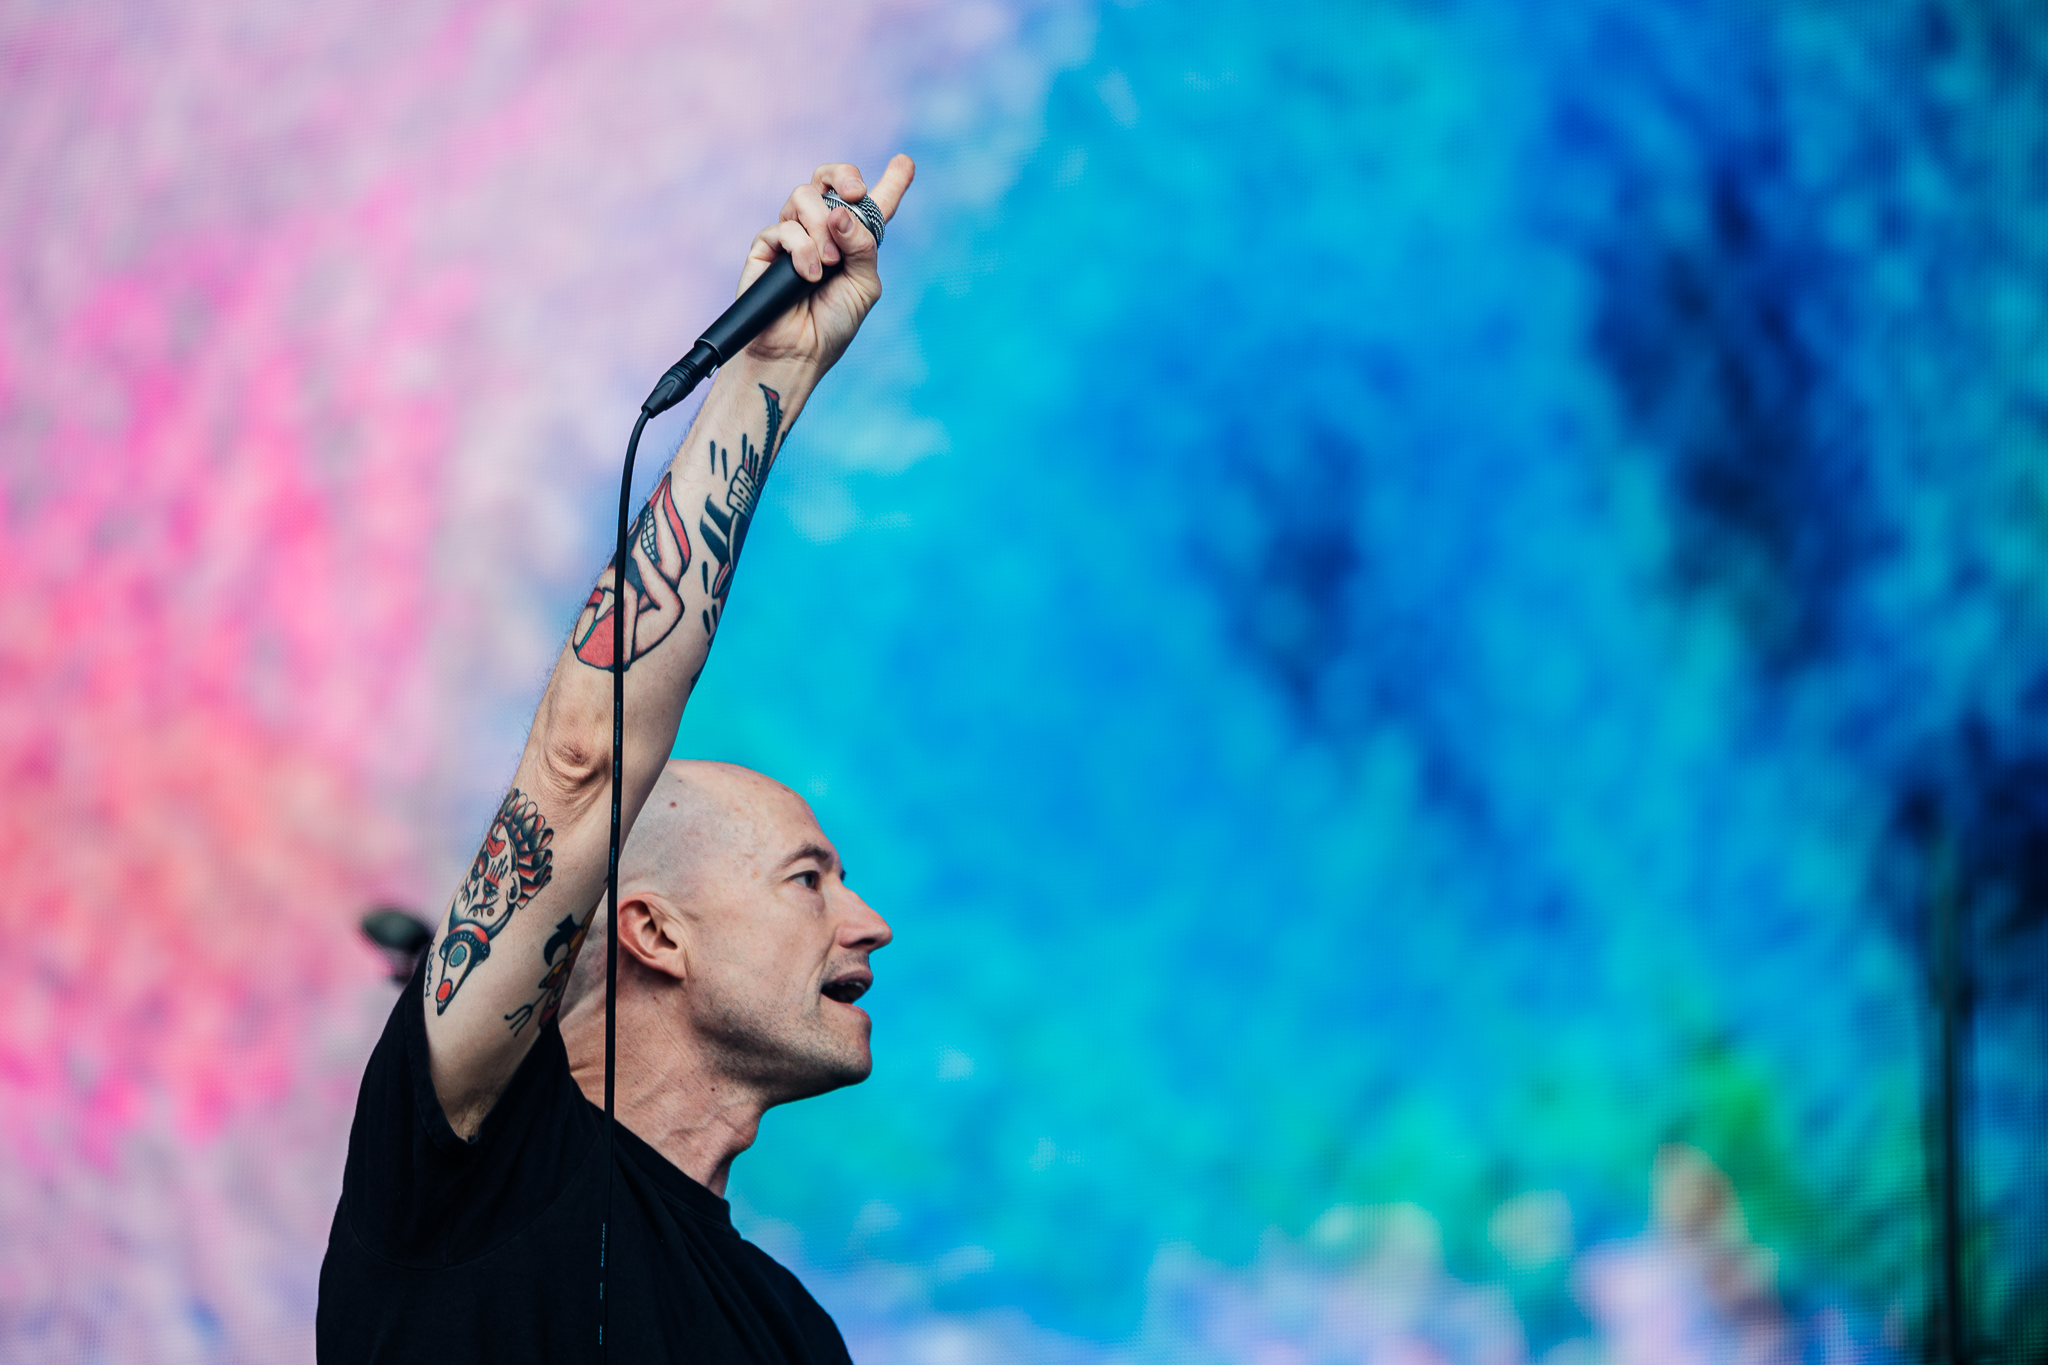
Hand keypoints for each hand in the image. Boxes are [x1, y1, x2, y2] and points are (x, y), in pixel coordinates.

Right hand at [738, 155, 914, 372]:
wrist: (797, 353)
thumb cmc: (833, 325)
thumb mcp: (864, 285)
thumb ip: (863, 247)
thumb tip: (840, 211)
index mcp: (853, 241)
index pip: (874, 204)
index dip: (892, 181)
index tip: (906, 161)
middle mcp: (823, 232)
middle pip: (827, 180)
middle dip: (843, 177)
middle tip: (855, 196)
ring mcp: (793, 236)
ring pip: (804, 196)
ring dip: (822, 227)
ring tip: (828, 263)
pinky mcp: (766, 247)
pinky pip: (784, 227)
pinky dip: (803, 249)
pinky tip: (810, 276)